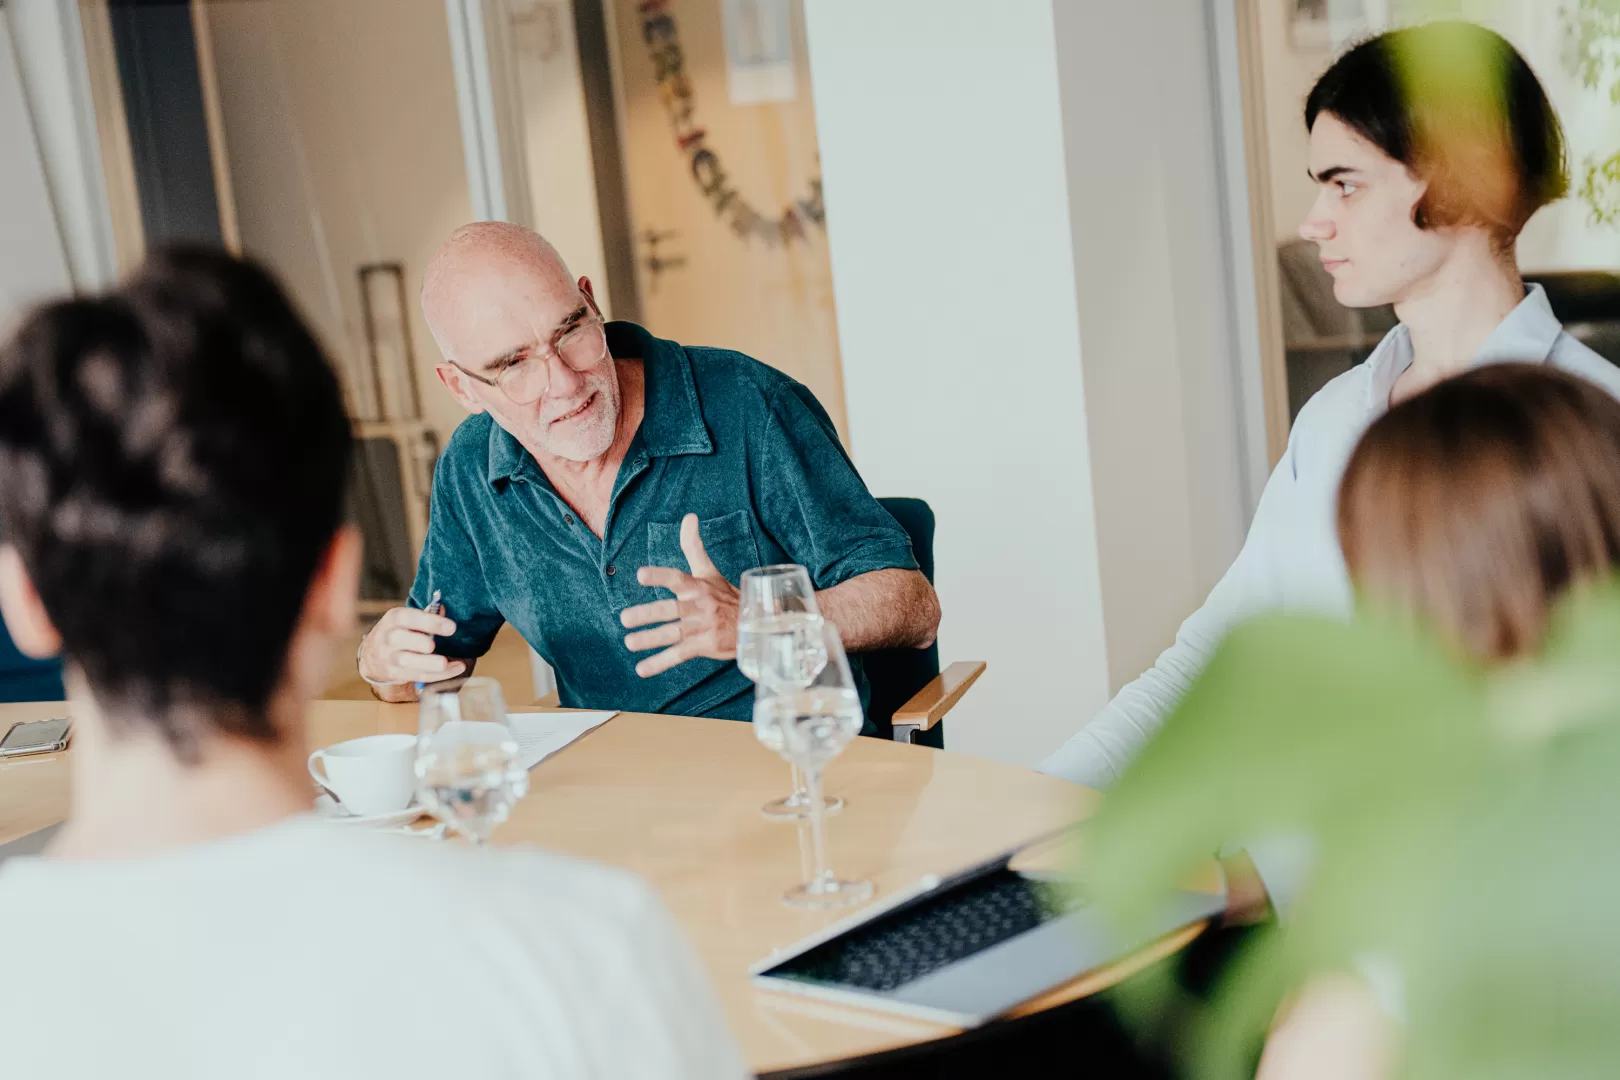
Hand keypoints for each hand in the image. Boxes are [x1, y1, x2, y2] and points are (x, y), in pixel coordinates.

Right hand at [358, 606, 467, 686]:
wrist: (371, 655)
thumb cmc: (397, 632)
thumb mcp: (405, 619)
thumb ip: (424, 615)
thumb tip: (441, 608)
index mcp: (393, 619)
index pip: (410, 618)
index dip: (431, 622)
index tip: (451, 627)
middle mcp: (389, 637)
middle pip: (407, 641)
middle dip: (426, 644)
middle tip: (440, 645)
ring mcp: (390, 657)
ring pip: (413, 662)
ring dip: (436, 665)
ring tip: (460, 665)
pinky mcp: (394, 673)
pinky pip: (419, 675)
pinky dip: (440, 675)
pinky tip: (455, 669)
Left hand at [620, 513, 739, 677]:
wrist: (755, 625)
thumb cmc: (726, 597)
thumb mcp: (709, 571)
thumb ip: (693, 546)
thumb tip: (689, 516)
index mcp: (699, 587)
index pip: (677, 578)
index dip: (660, 576)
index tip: (640, 575)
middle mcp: (700, 606)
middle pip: (671, 610)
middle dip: (647, 615)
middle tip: (624, 618)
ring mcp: (702, 628)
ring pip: (673, 633)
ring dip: (650, 639)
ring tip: (629, 642)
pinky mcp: (704, 647)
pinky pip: (679, 655)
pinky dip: (660, 663)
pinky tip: (642, 669)